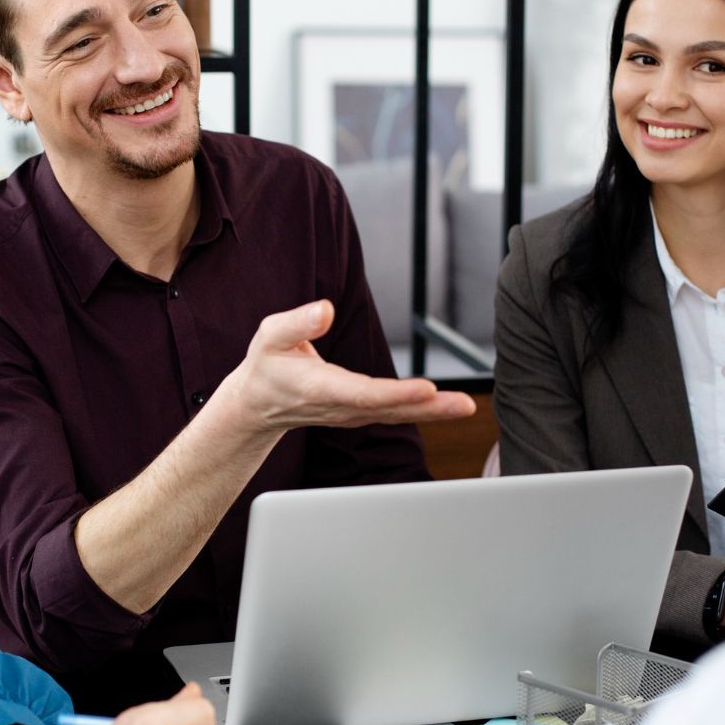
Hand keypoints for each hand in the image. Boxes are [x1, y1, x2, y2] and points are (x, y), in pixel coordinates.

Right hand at [218, 300, 476, 435]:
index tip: (426, 389)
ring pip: (396, 414)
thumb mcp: (270, 336)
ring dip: (433, 412)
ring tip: (465, 406)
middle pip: (389, 409)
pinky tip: (448, 406)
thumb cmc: (267, 365)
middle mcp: (340, 407)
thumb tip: (325, 310)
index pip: (363, 393)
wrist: (259, 404)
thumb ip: (297, 323)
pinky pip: (395, 413)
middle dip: (428, 408)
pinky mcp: (360, 413)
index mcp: (319, 388)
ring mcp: (352, 415)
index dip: (395, 393)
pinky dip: (424, 411)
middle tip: (463, 404)